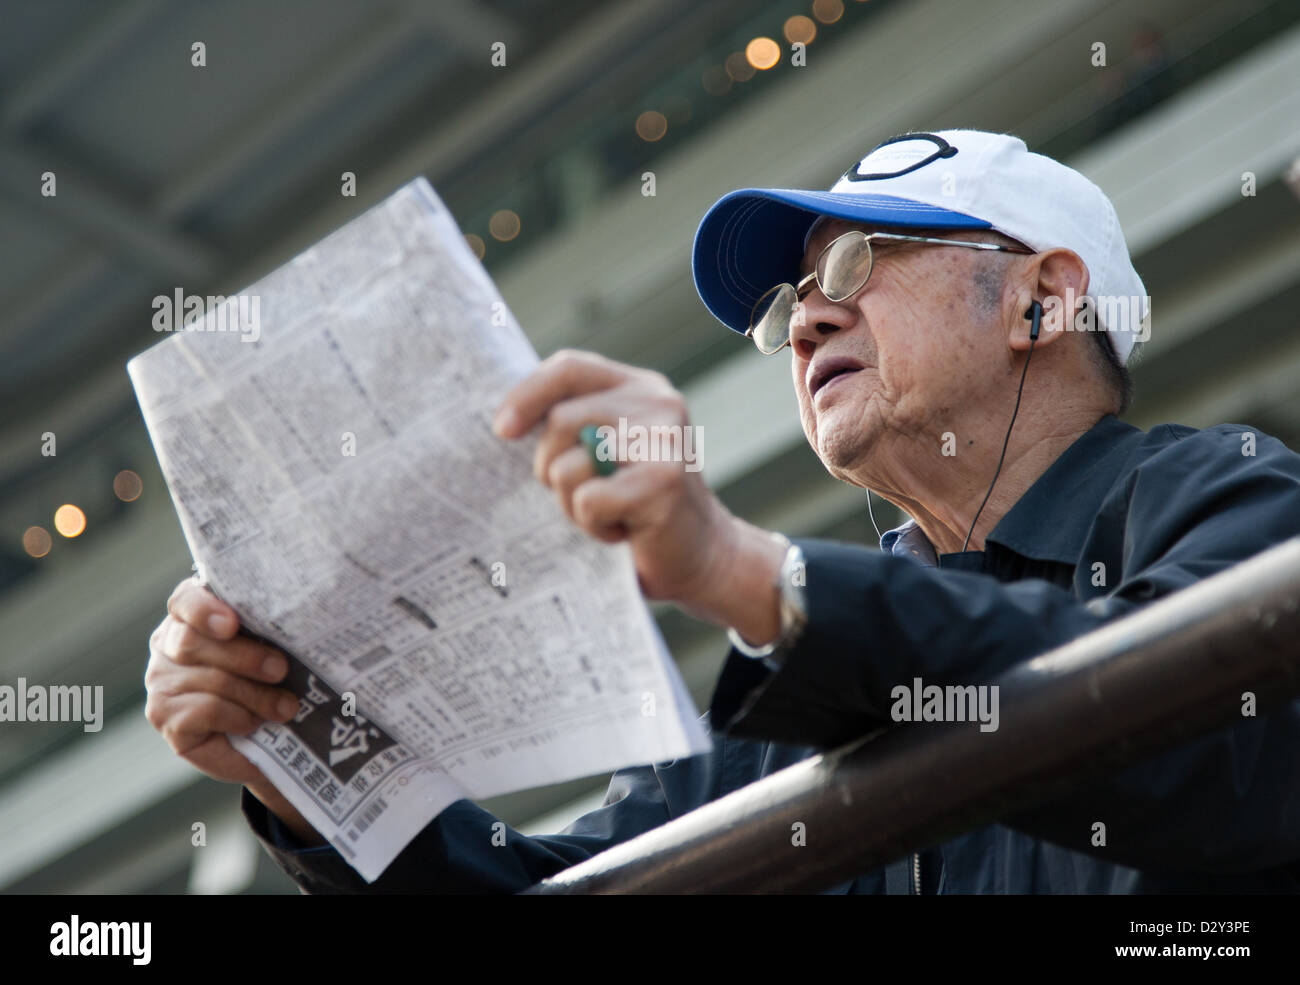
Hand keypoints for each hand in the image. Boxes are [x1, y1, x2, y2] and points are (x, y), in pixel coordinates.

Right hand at [145, 578, 323, 843]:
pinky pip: (206, 712)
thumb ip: (271, 625)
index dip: (204, 610)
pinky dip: (239, 718)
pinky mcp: (166, 718)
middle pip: (193, 642)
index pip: (186, 599)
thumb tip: (304, 615)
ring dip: (256, 696)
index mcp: (194, 614)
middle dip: (246, 657)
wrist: (270, 738)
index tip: (232, 624)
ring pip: (209, 680)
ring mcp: (161, 682)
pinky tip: (254, 723)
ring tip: (286, 707)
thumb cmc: (274, 678)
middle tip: (281, 670)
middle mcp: (168, 644)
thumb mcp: (274, 644)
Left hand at [493, 350, 784, 640]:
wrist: (704, 557)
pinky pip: (588, 501)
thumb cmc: (639, 507)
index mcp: (640, 388)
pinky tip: (625, 531)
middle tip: (581, 494)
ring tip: (609, 512)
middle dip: (550, 467)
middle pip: (560, 421)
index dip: (526, 394)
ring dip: (572, 503)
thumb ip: (575, 424)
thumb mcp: (607, 452)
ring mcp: (664, 440)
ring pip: (568, 465)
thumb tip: (505, 421)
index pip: (570, 367)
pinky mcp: (664, 482)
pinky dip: (594, 527)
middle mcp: (658, 404)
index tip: (503, 431)